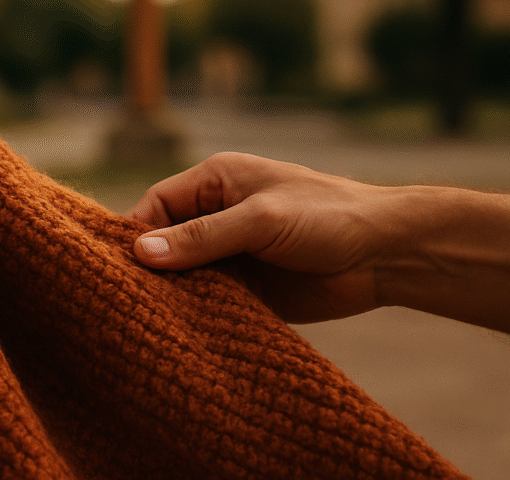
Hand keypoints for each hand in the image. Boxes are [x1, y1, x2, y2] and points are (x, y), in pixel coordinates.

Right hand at [126, 152, 394, 322]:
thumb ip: (203, 236)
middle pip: (164, 240)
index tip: (121, 266)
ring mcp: (231, 252)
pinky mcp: (246, 287)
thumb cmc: (328, 216)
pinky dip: (194, 312)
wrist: (388, 255)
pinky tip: (181, 328)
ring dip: (172, 292)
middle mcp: (217, 214)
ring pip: (182, 273)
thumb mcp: (260, 220)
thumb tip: (142, 252)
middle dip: (150, 266)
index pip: (157, 204)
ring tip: (151, 316)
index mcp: (216, 182)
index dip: (136, 232)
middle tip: (130, 296)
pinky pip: (207, 299)